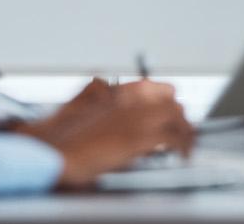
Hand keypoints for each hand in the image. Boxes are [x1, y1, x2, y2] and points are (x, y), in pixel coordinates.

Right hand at [12, 78, 196, 190]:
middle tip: (184, 134)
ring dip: (186, 132)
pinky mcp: (142, 137)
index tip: (174, 116)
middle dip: (180, 119)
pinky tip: (183, 155)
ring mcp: (139, 116)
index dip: (169, 104)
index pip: (160, 88)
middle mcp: (133, 98)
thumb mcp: (88, 107)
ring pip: (178, 117)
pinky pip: (175, 138)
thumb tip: (127, 109)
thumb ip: (110, 103)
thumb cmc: (65, 134)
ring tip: (188, 146)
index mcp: (120, 90)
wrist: (55, 149)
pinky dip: (183, 146)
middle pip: (173, 102)